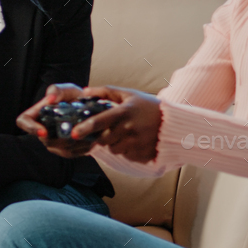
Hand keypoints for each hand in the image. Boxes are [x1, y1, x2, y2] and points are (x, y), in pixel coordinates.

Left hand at [17, 83, 162, 162]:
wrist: (173, 124)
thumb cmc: (148, 106)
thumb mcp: (129, 94)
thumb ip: (106, 91)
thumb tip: (85, 92)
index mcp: (124, 112)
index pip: (100, 121)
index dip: (85, 127)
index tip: (74, 133)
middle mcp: (129, 129)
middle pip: (103, 139)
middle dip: (102, 137)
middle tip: (111, 129)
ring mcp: (135, 143)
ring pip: (113, 149)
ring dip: (114, 144)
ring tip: (126, 134)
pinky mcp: (140, 154)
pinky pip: (125, 155)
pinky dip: (126, 150)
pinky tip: (135, 141)